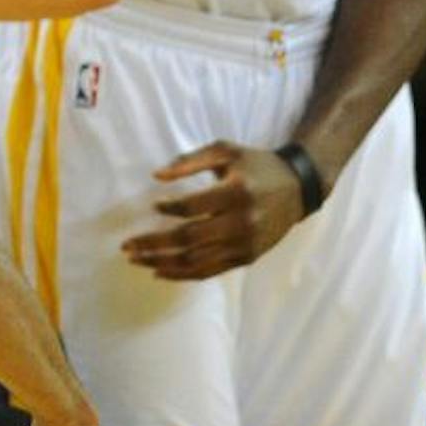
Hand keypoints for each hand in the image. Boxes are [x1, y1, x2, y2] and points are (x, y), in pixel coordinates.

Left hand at [121, 140, 304, 279]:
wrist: (298, 188)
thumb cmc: (256, 165)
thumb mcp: (225, 151)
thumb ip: (189, 161)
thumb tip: (156, 175)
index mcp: (236, 194)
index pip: (192, 208)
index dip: (168, 208)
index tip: (152, 205)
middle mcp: (242, 223)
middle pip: (189, 239)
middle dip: (153, 244)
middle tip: (126, 246)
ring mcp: (245, 245)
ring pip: (197, 261)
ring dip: (162, 263)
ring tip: (136, 260)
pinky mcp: (247, 258)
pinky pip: (210, 271)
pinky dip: (184, 274)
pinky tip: (161, 272)